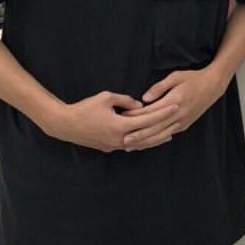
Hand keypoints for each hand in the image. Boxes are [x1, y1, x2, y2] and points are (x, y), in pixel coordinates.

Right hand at [45, 91, 178, 152]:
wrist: (65, 124)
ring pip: (141, 144)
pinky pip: (132, 145)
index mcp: (120, 126)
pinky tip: (150, 140)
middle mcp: (120, 139)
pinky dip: (143, 142)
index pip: (147, 120)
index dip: (163, 113)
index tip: (175, 106)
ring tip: (170, 133)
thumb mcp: (106, 97)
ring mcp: (115, 146)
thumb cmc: (85, 108)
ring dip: (156, 139)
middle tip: (179, 121)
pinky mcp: (110, 147)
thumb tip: (141, 105)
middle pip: (148, 135)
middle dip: (164, 128)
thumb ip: (126, 100)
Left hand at [121, 68, 226, 150]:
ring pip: (160, 135)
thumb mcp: (176, 76)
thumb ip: (159, 87)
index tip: (123, 118)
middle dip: (138, 135)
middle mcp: (177, 114)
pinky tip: (147, 143)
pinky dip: (156, 140)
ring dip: (145, 142)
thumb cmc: (193, 78)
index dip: (136, 116)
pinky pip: (168, 134)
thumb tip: (144, 98)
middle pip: (154, 127)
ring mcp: (182, 121)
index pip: (151, 111)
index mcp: (174, 101)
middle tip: (123, 140)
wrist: (213, 86)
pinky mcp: (185, 125)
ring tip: (132, 146)